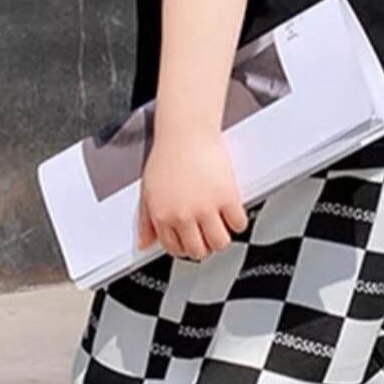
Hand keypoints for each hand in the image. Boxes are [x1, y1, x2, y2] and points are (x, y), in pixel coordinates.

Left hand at [136, 127, 249, 259]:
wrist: (186, 132)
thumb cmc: (168, 155)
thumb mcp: (147, 191)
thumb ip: (145, 221)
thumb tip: (144, 243)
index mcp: (162, 215)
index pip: (174, 248)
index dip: (184, 248)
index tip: (190, 241)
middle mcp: (183, 215)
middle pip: (198, 251)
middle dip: (203, 247)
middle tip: (207, 235)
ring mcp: (206, 207)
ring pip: (219, 243)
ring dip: (221, 238)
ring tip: (220, 226)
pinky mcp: (227, 197)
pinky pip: (238, 224)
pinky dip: (237, 222)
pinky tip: (231, 212)